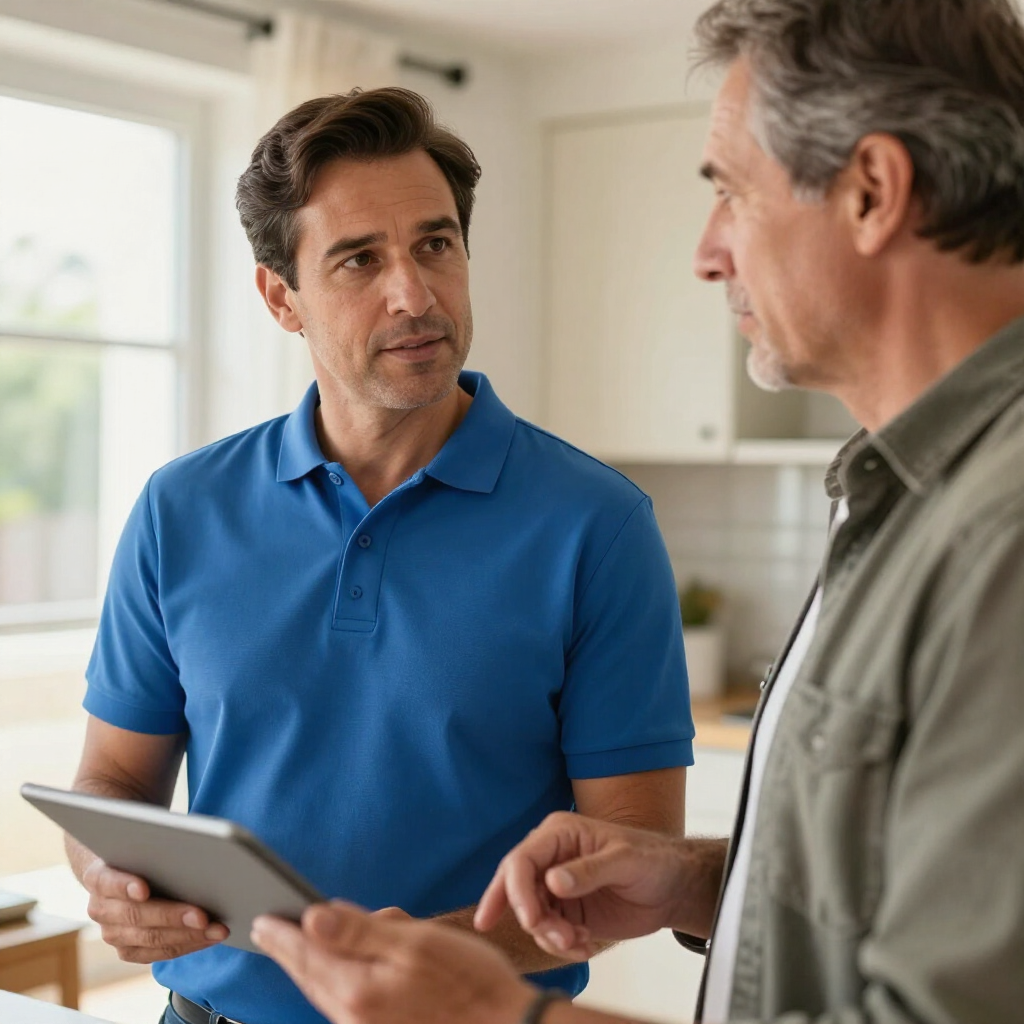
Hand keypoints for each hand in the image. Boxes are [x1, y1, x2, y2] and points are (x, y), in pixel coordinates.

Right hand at [82, 857, 228, 962]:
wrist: (119, 876)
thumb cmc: (140, 855)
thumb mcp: (142, 847)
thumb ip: (156, 850)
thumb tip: (195, 850)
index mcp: (99, 877)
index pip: (109, 881)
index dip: (125, 886)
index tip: (143, 889)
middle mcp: (100, 908)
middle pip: (136, 916)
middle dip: (173, 917)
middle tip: (204, 916)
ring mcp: (112, 933)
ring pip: (150, 939)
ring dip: (188, 936)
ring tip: (218, 929)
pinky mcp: (127, 950)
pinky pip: (158, 953)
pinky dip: (187, 945)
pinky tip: (209, 937)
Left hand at [252, 901, 535, 1023]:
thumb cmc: (468, 981)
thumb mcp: (415, 941)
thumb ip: (359, 931)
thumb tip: (311, 917)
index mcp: (356, 990)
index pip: (305, 955)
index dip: (282, 934)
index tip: (261, 919)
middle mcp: (353, 1017)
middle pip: (311, 975)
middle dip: (295, 948)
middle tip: (272, 927)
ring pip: (329, 987)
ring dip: (322, 961)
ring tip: (316, 935)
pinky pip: (348, 999)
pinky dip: (341, 977)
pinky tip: (352, 963)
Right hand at [474, 811, 686, 960]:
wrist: (674, 888)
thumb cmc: (654, 860)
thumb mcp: (625, 860)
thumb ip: (589, 870)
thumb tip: (552, 882)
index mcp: (558, 833)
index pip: (520, 860)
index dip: (516, 891)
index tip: (532, 920)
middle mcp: (550, 858)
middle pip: (516, 890)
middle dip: (532, 919)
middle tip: (560, 938)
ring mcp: (556, 887)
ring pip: (531, 916)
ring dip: (550, 936)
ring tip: (580, 943)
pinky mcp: (566, 911)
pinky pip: (548, 933)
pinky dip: (561, 946)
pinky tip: (585, 946)